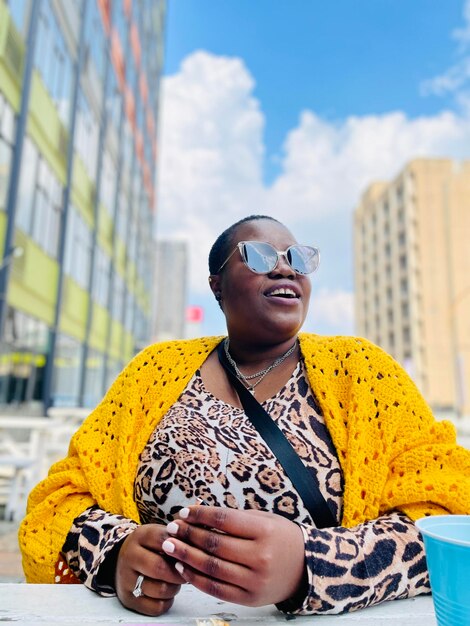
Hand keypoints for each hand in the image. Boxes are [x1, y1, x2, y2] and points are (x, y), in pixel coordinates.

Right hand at [115, 524, 184, 615]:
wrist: (121, 560)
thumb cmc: (149, 547)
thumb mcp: (158, 534)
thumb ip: (177, 536)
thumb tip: (199, 543)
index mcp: (140, 536)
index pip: (164, 540)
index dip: (181, 547)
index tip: (191, 552)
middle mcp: (130, 557)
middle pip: (160, 567)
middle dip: (179, 571)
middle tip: (187, 570)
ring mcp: (126, 580)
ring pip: (161, 589)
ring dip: (175, 587)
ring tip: (176, 580)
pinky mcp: (128, 599)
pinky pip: (157, 606)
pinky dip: (168, 600)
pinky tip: (167, 591)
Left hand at [161, 506, 304, 606]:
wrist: (306, 567)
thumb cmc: (281, 538)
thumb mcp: (263, 519)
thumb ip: (232, 518)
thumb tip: (197, 513)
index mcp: (264, 531)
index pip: (223, 520)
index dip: (200, 515)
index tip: (184, 511)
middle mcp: (260, 557)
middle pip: (214, 545)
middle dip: (188, 535)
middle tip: (171, 527)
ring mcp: (255, 580)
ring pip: (212, 568)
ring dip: (186, 556)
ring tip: (170, 547)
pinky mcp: (250, 599)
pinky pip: (216, 589)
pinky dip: (196, 578)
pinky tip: (183, 568)